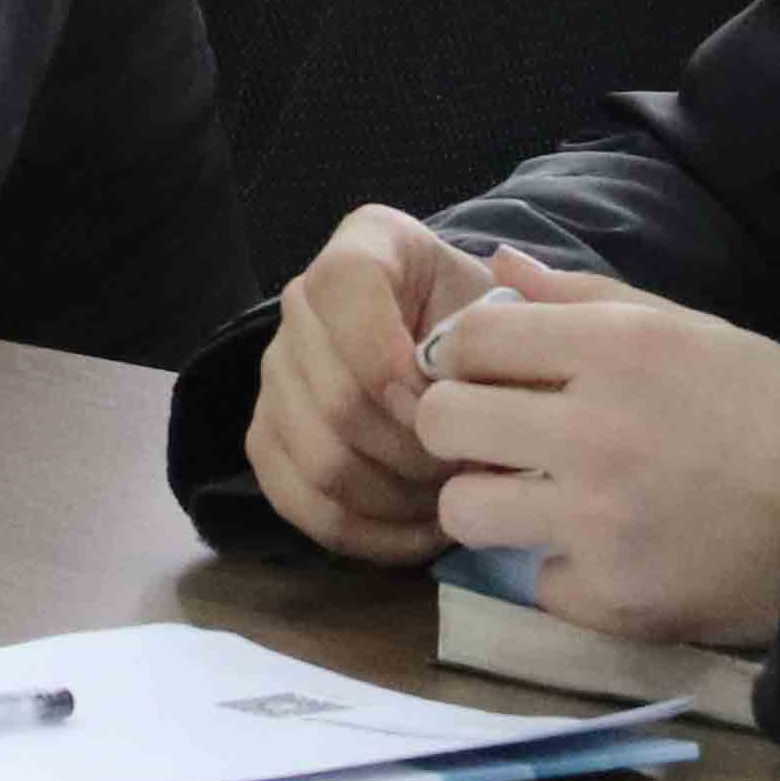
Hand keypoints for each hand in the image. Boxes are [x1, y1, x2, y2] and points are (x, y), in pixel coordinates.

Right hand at [244, 204, 495, 562]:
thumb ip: (511, 329)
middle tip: (468, 469)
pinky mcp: (266, 437)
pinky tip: (422, 533)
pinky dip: (368, 534)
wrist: (462, 343)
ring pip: (320, 462)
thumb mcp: (513, 303)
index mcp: (361, 247)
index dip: (398, 364)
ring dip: (396, 498)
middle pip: (337, 402)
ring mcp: (275, 372)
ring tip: (452, 502)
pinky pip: (300, 504)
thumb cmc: (494, 320)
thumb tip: (477, 390)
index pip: (345, 294)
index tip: (456, 406)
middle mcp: (300, 301)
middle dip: (414, 452)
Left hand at [414, 264, 779, 647]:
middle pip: (443, 422)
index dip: (464, 355)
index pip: (470, 337)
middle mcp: (599, 431)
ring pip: (464, 511)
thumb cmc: (778, 412)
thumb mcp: (695, 331)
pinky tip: (616, 554)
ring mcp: (601, 522)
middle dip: (460, 428)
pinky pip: (537, 581)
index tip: (486, 375)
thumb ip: (587, 297)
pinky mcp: (614, 598)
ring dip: (494, 507)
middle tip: (500, 441)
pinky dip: (569, 572)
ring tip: (546, 502)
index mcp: (621, 350)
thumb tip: (498, 265)